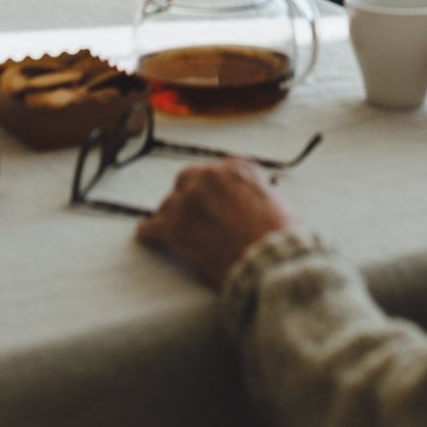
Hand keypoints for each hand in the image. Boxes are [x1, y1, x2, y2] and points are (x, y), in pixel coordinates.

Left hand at [135, 159, 295, 288]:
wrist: (270, 259)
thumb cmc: (280, 236)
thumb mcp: (275, 200)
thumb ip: (254, 192)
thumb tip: (249, 203)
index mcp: (236, 168)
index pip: (213, 171)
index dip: (209, 187)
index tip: (208, 198)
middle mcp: (209, 177)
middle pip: (185, 180)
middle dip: (186, 196)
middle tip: (190, 213)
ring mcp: (189, 201)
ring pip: (168, 204)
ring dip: (171, 216)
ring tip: (172, 228)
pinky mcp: (175, 228)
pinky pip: (151, 228)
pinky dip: (149, 234)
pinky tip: (147, 237)